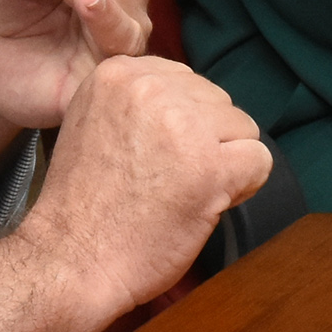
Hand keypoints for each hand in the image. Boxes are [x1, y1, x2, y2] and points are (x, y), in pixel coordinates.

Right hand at [23, 58, 269, 314]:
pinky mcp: (209, 167)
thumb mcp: (95, 122)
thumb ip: (139, 102)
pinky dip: (244, 187)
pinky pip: (259, 160)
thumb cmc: (85, 205)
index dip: (182, 124)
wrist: (72, 259)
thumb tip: (193, 101)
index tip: (155, 156)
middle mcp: (150, 88)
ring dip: (224, 164)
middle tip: (168, 181)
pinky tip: (207, 205)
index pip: (186, 81)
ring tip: (182, 194)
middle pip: (217, 102)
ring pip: (243, 129)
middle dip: (205, 142)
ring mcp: (182, 126)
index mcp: (118, 72)